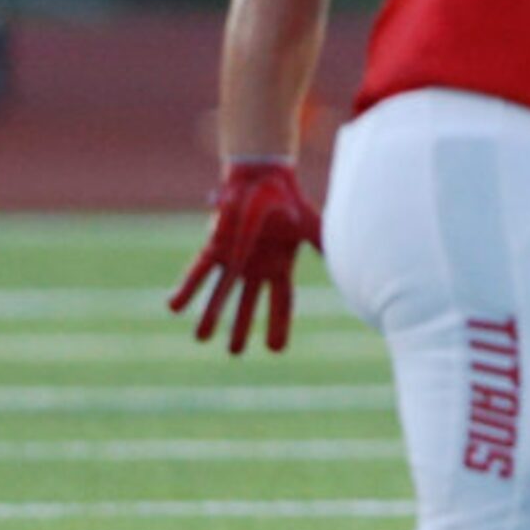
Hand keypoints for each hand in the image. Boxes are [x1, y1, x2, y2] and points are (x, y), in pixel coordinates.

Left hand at [168, 161, 320, 354]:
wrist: (265, 177)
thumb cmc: (290, 201)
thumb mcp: (313, 227)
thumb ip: (327, 248)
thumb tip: (355, 267)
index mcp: (279, 267)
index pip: (280, 302)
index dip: (278, 325)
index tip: (275, 349)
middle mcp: (254, 268)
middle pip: (247, 305)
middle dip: (241, 328)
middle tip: (234, 352)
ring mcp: (232, 259)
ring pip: (220, 293)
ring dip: (211, 315)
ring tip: (201, 338)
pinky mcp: (214, 247)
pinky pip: (199, 271)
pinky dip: (187, 289)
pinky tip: (174, 307)